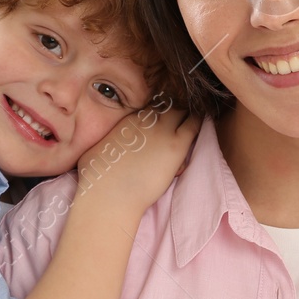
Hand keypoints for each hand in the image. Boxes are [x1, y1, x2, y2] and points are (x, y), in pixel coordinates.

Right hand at [72, 105, 196, 217]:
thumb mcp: (96, 150)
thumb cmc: (97, 177)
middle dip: (173, 108)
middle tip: (180, 115)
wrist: (110, 193)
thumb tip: (107, 145)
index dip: (157, 112)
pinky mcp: (176, 145)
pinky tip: (202, 120)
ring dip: (187, 113)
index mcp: (128, 120)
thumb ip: (106, 142)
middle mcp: (145, 120)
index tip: (161, 117)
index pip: (150, 108)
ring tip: (194, 115)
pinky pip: (194, 125)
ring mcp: (161, 131)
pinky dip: (199, 121)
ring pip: (181, 110)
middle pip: (166, 105)